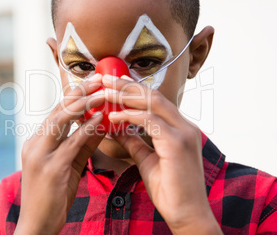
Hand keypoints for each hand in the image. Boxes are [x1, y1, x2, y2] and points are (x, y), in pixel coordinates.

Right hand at [15, 74, 105, 234]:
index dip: (74, 95)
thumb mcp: (69, 166)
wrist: (36, 225)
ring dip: (84, 103)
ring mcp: (40, 155)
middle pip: (58, 109)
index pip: (57, 111)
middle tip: (99, 78)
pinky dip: (86, 128)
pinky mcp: (50, 168)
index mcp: (37, 142)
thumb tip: (100, 125)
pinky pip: (70, 143)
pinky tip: (100, 118)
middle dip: (79, 91)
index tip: (92, 82)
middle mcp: (35, 144)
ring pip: (61, 120)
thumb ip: (83, 145)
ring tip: (102, 91)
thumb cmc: (51, 197)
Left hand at [103, 75, 221, 234]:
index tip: (113, 84)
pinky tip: (113, 117)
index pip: (154, 101)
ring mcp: (183, 133)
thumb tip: (117, 128)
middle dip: (127, 85)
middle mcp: (184, 126)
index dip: (133, 90)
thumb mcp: (146, 159)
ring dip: (125, 96)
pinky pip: (150, 121)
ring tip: (105, 92)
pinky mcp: (178, 143)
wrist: (186, 214)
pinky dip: (130, 116)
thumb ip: (134, 142)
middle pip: (153, 95)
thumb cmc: (169, 189)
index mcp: (179, 128)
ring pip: (152, 102)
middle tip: (105, 78)